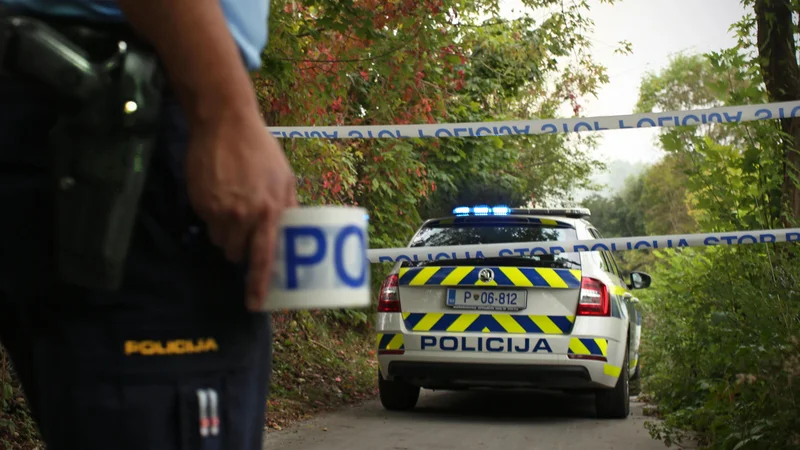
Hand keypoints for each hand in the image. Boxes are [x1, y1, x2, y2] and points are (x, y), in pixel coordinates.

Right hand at [185, 109, 297, 310]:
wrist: (224, 123)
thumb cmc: (261, 151)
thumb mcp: (285, 178)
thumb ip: (288, 208)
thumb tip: (293, 234)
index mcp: (269, 211)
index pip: (263, 257)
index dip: (258, 284)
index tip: (256, 304)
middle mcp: (243, 215)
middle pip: (237, 254)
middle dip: (241, 249)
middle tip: (245, 230)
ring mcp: (218, 210)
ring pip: (220, 241)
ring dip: (226, 234)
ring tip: (232, 207)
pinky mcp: (199, 203)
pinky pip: (206, 223)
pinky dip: (212, 216)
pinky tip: (219, 194)